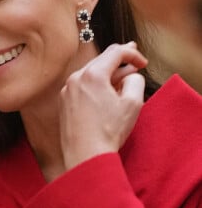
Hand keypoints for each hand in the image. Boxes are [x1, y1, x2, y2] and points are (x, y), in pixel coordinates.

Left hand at [60, 42, 146, 169]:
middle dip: (119, 62)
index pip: (115, 52)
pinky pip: (82, 86)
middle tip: (134, 62)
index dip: (133, 54)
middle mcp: (75, 78)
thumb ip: (135, 80)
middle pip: (101, 61)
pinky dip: (95, 85)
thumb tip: (130, 75)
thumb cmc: (109, 131)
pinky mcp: (63, 101)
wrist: (85, 155)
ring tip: (122, 81)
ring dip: (107, 74)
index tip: (143, 64)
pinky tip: (105, 94)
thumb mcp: (133, 103)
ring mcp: (66, 90)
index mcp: (92, 74)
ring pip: (90, 74)